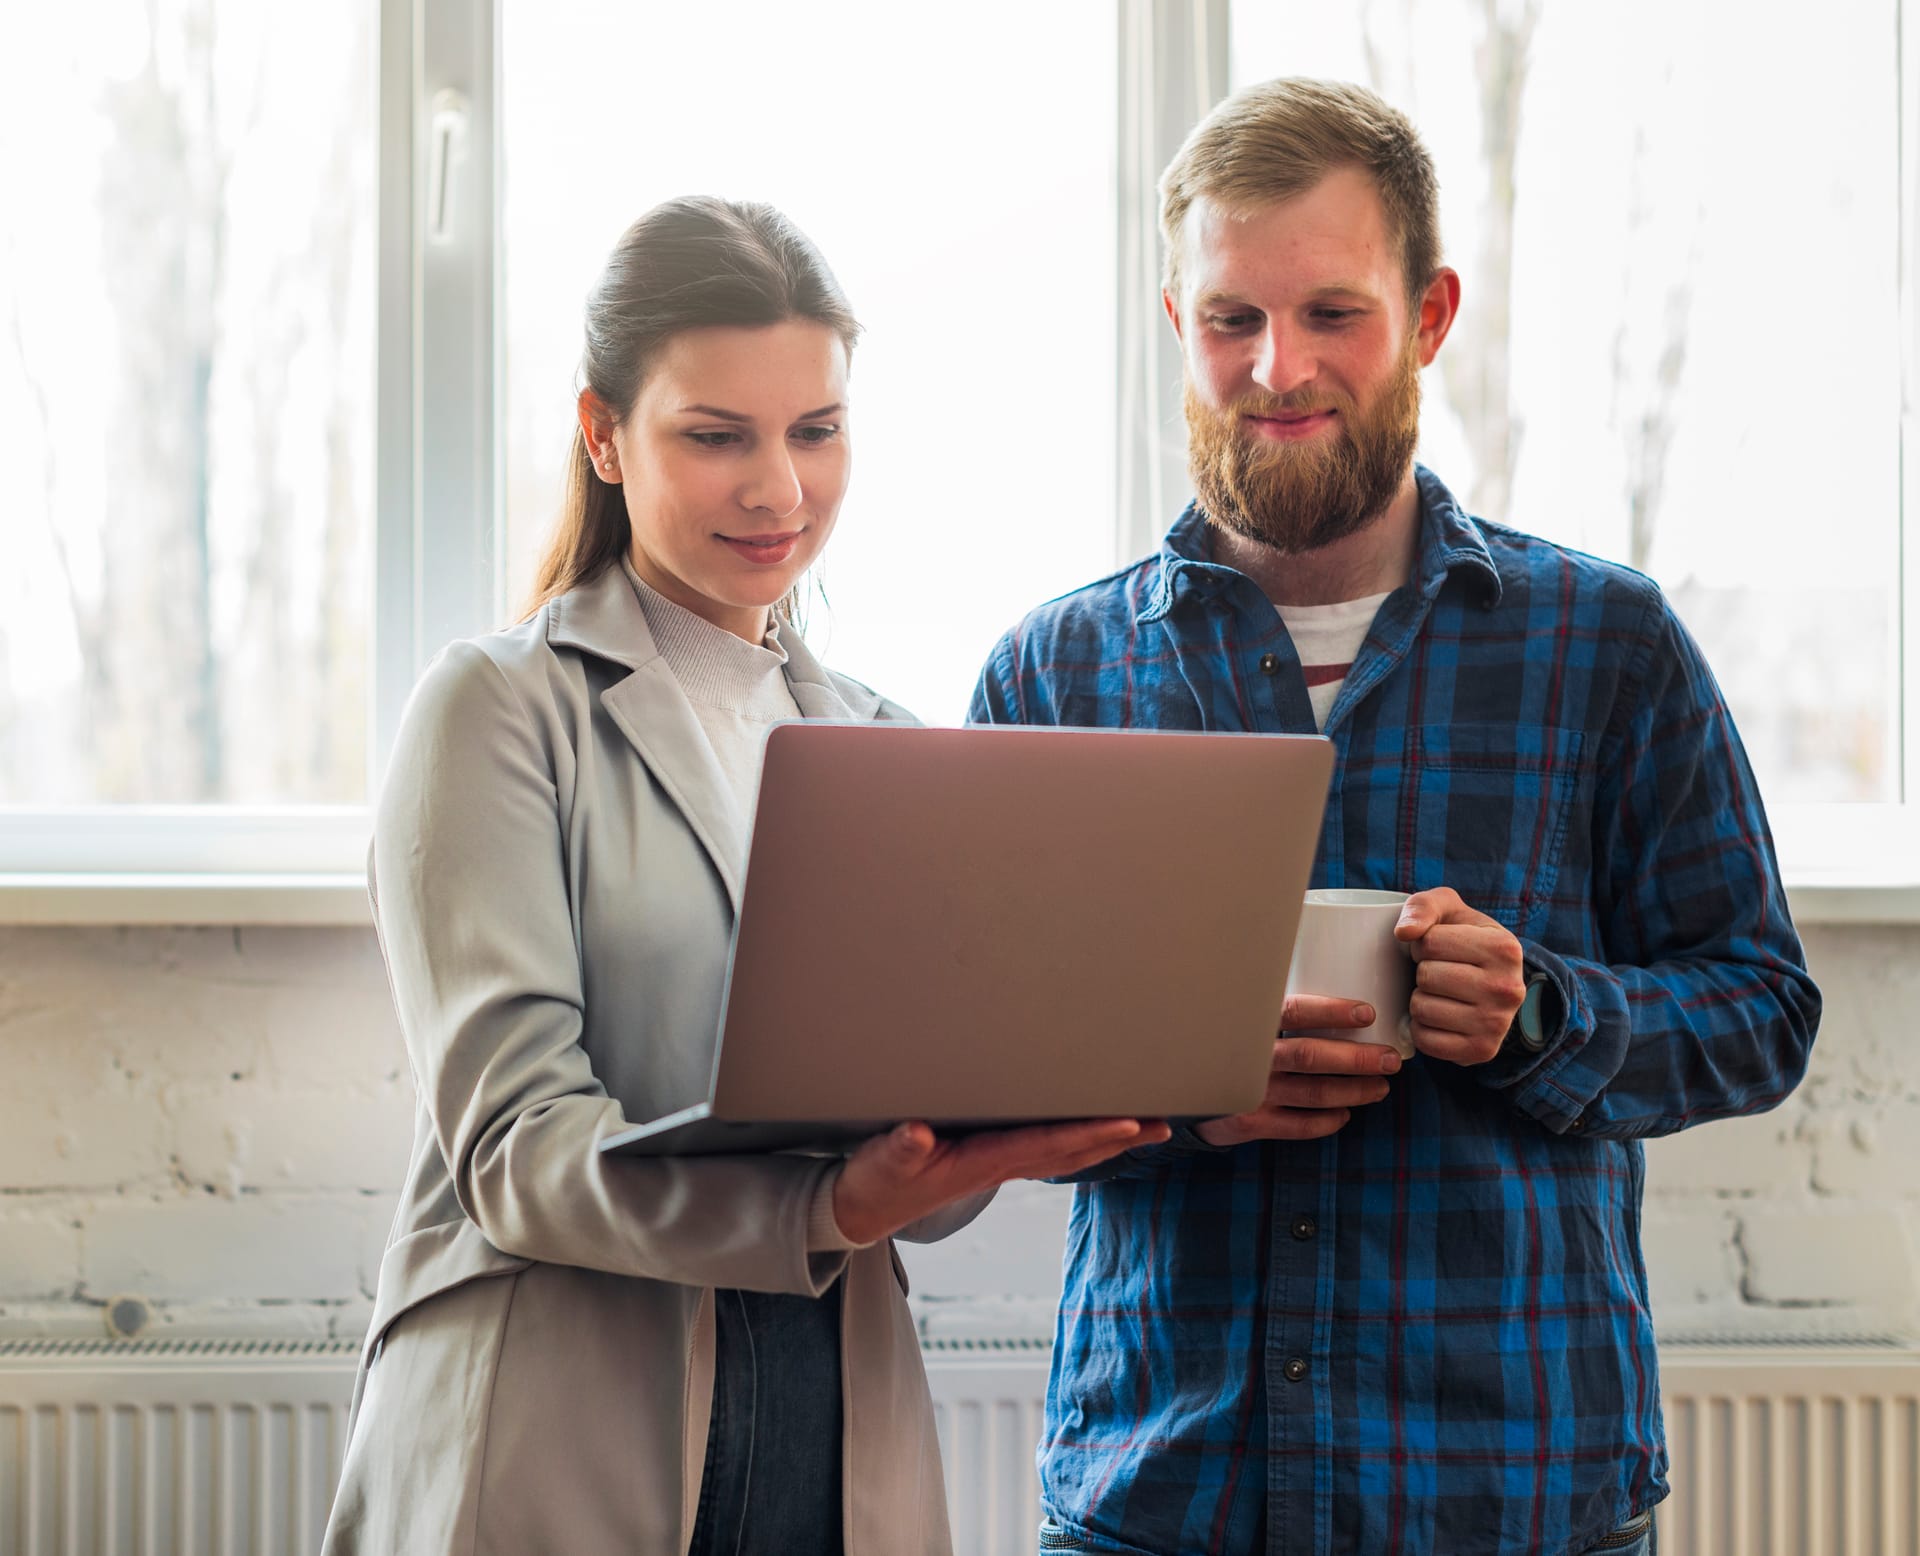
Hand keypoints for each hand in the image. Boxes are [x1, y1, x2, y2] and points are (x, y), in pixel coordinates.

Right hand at [832, 1116, 1170, 1245]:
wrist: (861, 1210)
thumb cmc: (874, 1181)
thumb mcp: (880, 1162)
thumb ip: (899, 1147)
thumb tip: (918, 1134)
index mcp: (980, 1163)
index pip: (1046, 1146)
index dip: (1087, 1133)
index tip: (1128, 1121)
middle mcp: (999, 1166)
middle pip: (1071, 1152)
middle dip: (1118, 1138)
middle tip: (1164, 1124)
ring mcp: (998, 1166)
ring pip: (1065, 1152)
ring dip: (1107, 1140)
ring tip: (1146, 1126)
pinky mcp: (990, 1161)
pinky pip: (1048, 1148)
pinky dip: (1079, 1138)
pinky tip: (1094, 1130)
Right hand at [1195, 995, 1402, 1145]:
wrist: (1179, 1086)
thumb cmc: (1221, 1042)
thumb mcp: (1236, 1014)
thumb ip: (1267, 1000)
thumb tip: (1325, 970)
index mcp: (1248, 1023)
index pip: (1294, 1012)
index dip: (1332, 1012)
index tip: (1367, 1014)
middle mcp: (1248, 1058)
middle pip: (1311, 1056)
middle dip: (1357, 1059)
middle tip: (1390, 1059)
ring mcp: (1249, 1093)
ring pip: (1313, 1094)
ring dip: (1352, 1091)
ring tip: (1379, 1086)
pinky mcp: (1248, 1123)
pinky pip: (1297, 1126)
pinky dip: (1326, 1121)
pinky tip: (1345, 1114)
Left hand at [1395, 887, 1526, 1064]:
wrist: (1491, 983)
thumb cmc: (1462, 939)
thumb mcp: (1448, 910)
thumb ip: (1423, 906)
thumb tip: (1403, 933)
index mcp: (1505, 948)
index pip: (1430, 942)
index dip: (1423, 944)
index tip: (1439, 948)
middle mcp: (1507, 988)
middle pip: (1427, 977)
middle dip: (1423, 971)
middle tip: (1440, 972)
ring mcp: (1497, 1024)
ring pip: (1422, 1009)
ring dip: (1420, 999)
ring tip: (1440, 993)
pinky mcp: (1482, 1051)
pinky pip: (1426, 1040)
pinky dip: (1421, 1029)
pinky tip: (1439, 1016)